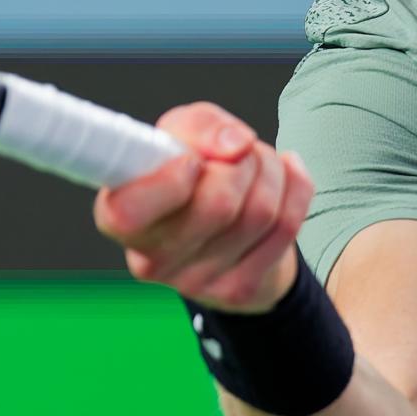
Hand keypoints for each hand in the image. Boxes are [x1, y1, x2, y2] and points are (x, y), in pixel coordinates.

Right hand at [92, 101, 315, 313]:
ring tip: (256, 164)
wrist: (225, 229)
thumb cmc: (191, 174)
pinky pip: (287, 227)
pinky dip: (295, 188)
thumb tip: (234, 144)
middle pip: (217, 204)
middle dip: (241, 161)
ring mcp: (196, 282)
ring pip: (260, 212)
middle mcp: (152, 259)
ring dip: (269, 169)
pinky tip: (285, 176)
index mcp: (120, 217)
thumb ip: (200, 125)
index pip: (129, 211)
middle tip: (236, 154)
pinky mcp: (238, 290)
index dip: (169, 180)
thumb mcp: (181, 133)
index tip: (190, 160)